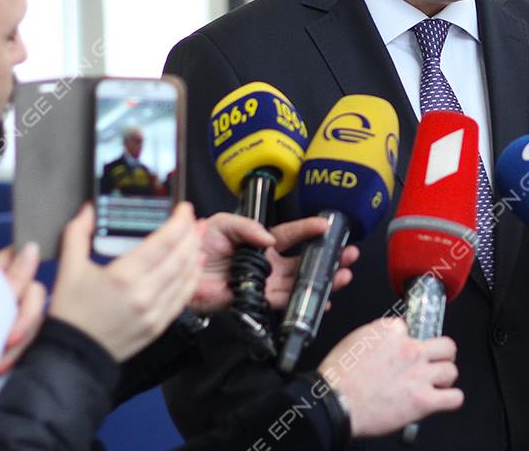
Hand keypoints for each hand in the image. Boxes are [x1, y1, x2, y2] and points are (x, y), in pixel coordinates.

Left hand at [0, 244, 46, 375]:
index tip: (28, 285)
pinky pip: (37, 332)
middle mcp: (7, 291)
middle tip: (11, 339)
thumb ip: (12, 280)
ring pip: (39, 314)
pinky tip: (6, 362)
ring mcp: (16, 312)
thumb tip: (33, 247)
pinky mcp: (24, 332)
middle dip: (25, 318)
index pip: (19, 256)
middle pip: (35, 289)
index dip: (29, 265)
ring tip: (2, 360)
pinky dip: (23, 348)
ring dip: (23, 338)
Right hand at [49, 202, 201, 360]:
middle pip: (181, 255)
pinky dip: (193, 277)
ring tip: (198, 236)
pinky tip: (195, 265)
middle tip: (195, 219)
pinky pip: (184, 297)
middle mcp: (144, 293)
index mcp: (123, 276)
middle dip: (192, 233)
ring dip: (195, 252)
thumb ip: (78, 234)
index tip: (185, 209)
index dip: (180, 221)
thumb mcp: (68, 269)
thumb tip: (89, 209)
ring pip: (186, 275)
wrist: (73, 355)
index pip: (164, 241)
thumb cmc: (70, 313)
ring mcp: (155, 311)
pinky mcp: (159, 325)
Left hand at [192, 214, 359, 313]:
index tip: (327, 225)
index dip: (310, 229)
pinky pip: (285, 303)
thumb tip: (269, 239)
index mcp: (262, 241)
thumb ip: (248, 228)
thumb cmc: (199, 245)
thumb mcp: (224, 224)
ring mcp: (265, 282)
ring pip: (301, 282)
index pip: (292, 234)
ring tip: (343, 275)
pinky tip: (323, 300)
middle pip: (305, 261)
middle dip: (329, 257)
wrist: (180, 272)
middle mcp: (268, 262)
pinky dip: (305, 303)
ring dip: (324, 280)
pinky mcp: (258, 300)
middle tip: (348, 254)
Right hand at [316, 318, 462, 437]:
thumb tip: (386, 341)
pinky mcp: (423, 400)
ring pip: (451, 370)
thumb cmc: (337, 377)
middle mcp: (410, 350)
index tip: (405, 352)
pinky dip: (451, 399)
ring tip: (435, 384)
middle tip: (434, 362)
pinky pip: (454, 398)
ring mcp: (419, 374)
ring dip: (445, 378)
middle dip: (442, 355)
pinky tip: (442, 399)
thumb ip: (377, 337)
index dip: (409, 342)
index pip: (413, 329)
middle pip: (446, 345)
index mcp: (392, 332)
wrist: (334, 402)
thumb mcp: (355, 340)